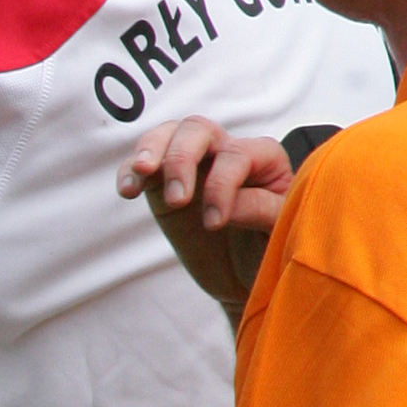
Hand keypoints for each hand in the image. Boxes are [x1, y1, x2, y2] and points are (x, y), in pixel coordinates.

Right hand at [116, 116, 294, 323]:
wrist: (245, 276)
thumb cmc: (271, 250)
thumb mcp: (279, 233)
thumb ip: (263, 210)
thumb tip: (230, 203)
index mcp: (263, 158)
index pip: (235, 155)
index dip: (221, 186)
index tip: (215, 223)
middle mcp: (226, 151)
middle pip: (198, 130)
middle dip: (182, 159)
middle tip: (177, 200)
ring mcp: (193, 164)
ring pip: (168, 133)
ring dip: (151, 149)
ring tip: (141, 172)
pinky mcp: (163, 182)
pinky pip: (140, 165)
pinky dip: (129, 171)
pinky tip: (126, 191)